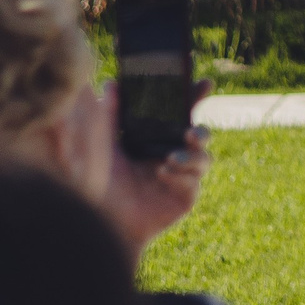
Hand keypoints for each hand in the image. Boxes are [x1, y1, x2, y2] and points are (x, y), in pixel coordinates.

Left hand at [105, 79, 211, 253]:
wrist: (100, 221)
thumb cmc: (102, 183)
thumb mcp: (104, 146)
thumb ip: (109, 117)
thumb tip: (111, 83)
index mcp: (160, 138)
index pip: (182, 114)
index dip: (195, 98)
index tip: (204, 84)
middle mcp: (175, 154)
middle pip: (202, 136)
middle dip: (201, 131)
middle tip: (190, 131)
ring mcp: (183, 177)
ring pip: (204, 160)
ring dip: (191, 156)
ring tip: (170, 157)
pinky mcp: (185, 198)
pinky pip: (193, 183)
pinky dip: (180, 175)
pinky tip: (163, 173)